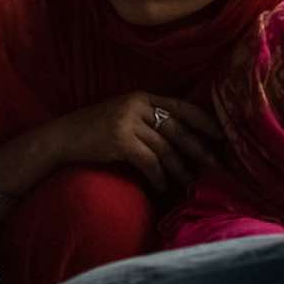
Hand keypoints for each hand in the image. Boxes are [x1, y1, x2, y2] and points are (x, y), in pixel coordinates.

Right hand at [44, 92, 216, 193]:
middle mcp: (137, 105)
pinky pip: (149, 162)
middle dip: (199, 149)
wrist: (62, 137)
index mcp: (142, 97)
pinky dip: (159, 176)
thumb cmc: (93, 130)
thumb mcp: (123, 115)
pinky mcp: (120, 140)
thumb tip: (179, 140)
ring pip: (166, 148)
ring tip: (190, 183)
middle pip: (178, 129)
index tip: (221, 136)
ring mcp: (128, 122)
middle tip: (216, 165)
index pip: (182, 107)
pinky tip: (163, 187)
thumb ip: (148, 119)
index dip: (204, 121)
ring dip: (180, 169)